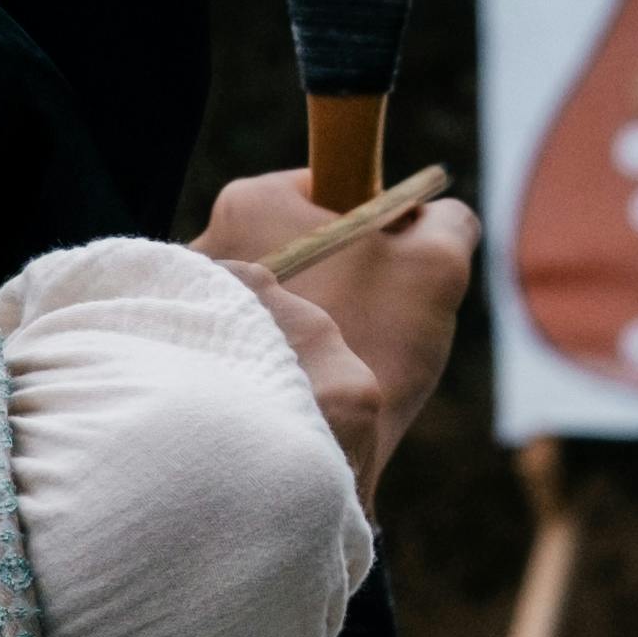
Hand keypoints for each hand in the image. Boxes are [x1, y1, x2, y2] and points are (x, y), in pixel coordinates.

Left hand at [199, 169, 478, 498]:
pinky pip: (255, 338)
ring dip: (313, 316)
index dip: (375, 221)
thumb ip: (448, 219)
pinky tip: (312, 383)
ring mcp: (189, 305)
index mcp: (251, 202)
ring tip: (345, 355)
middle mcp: (204, 242)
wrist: (303, 449)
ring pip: (279, 294)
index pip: (326, 188)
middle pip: (299, 242)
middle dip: (341, 273)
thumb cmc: (370, 343)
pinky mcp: (193, 356)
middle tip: (376, 316)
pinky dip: (286, 354)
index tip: (392, 263)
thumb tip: (438, 217)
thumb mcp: (437, 264)